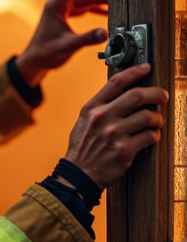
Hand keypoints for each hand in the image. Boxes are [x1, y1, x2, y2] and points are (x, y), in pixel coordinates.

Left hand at [16, 0, 107, 86]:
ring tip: (111, 8)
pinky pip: (78, 11)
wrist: (33, 63)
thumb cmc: (45, 53)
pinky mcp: (60, 20)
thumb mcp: (68, 45)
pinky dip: (89, 12)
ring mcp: (58, 13)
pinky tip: (100, 15)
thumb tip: (104, 33)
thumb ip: (87, 39)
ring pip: (81, 4)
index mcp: (56, 6)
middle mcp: (56, 7)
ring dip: (95, 6)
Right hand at [64, 64, 167, 189]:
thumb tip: (126, 93)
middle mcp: (102, 118)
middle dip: (156, 94)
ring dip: (157, 118)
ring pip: (148, 116)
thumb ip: (101, 106)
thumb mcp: (84, 121)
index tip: (146, 68)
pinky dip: (154, 135)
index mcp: (92, 108)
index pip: (116, 82)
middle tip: (162, 96)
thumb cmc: (83, 147)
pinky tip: (150, 136)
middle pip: (137, 96)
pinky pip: (150, 137)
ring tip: (155, 121)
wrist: (79, 173)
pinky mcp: (125, 150)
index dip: (135, 71)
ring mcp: (114, 134)